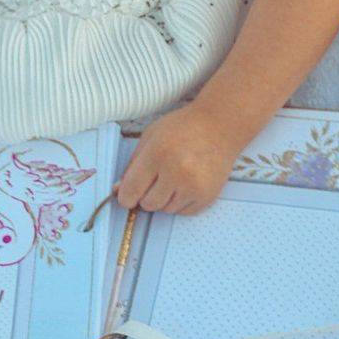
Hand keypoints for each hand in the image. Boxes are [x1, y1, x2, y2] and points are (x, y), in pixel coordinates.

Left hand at [114, 105, 240, 216]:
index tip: (126, 196)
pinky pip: (183, 212)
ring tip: (174, 177)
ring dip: (164, 199)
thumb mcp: (150, 137)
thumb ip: (133, 164)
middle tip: (154, 180)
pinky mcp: (207, 196)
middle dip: (146, 196)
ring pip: (166, 210)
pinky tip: (186, 183)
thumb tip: (119, 190)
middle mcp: (176, 172)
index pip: (131, 190)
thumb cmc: (182, 128)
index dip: (125, 197)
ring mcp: (193, 186)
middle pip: (148, 204)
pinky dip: (180, 202)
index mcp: (157, 154)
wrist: (219, 126)